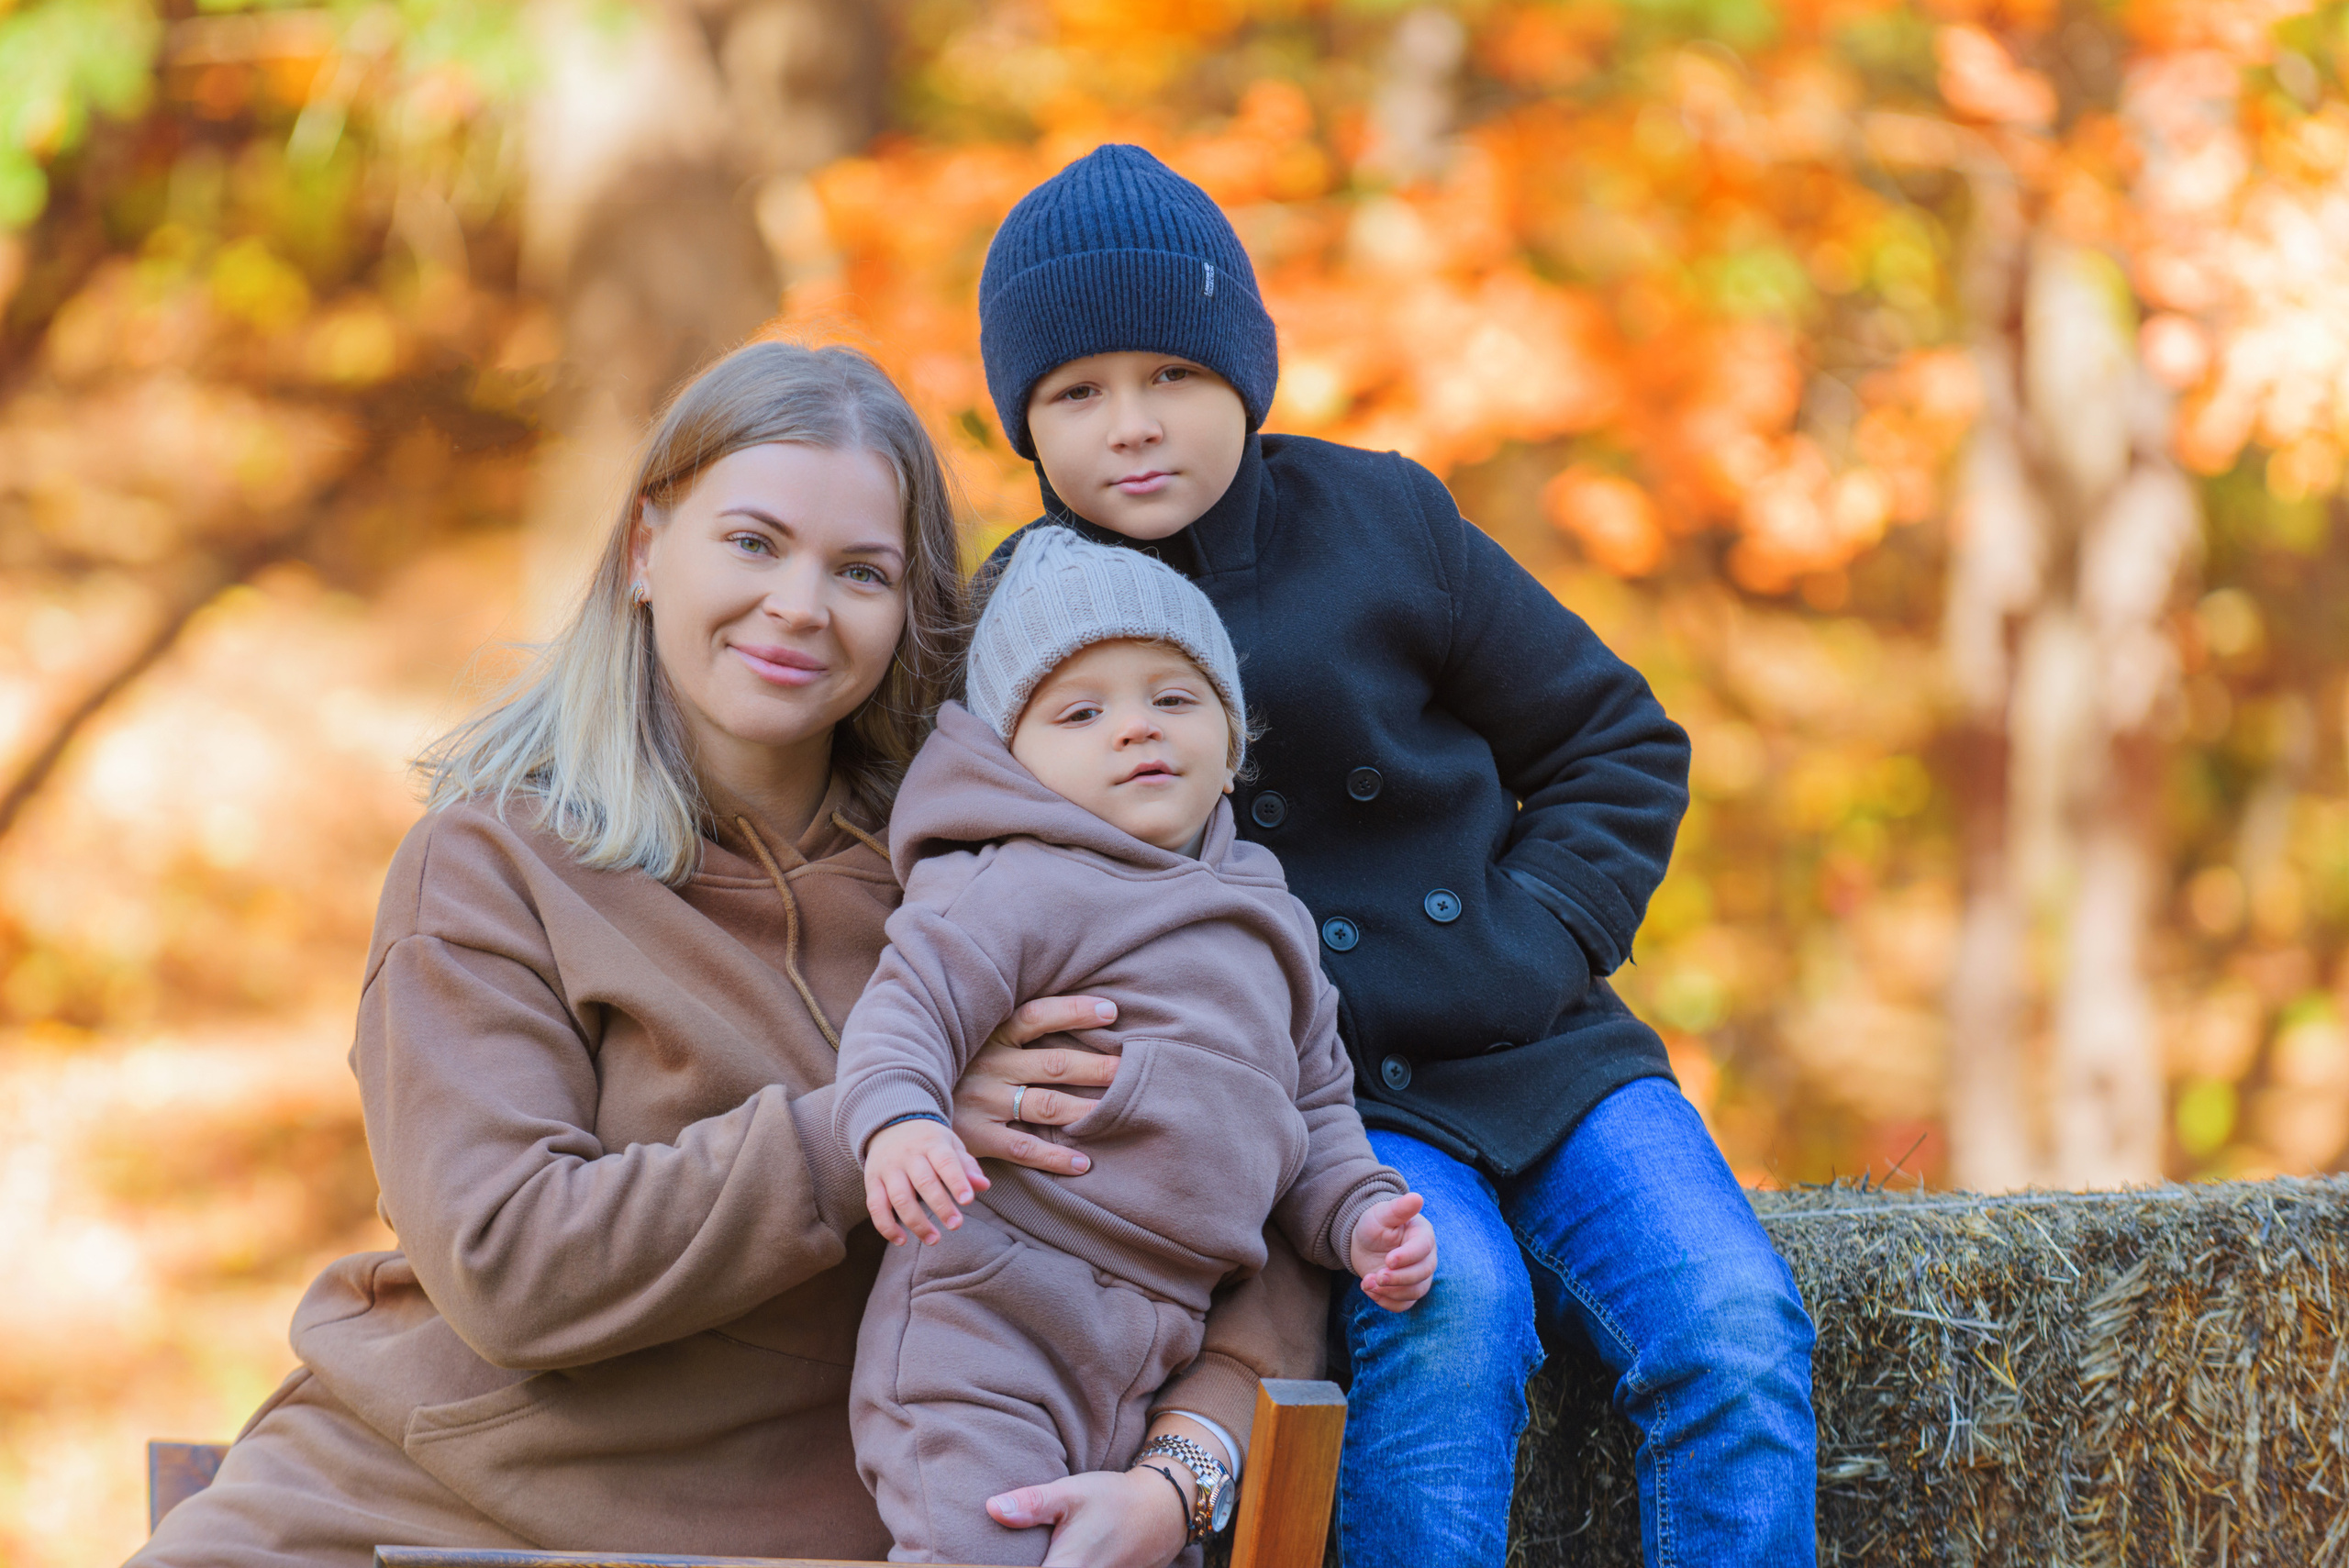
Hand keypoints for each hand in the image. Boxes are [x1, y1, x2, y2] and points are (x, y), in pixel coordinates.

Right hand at [863, 1118, 986, 1246]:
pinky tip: (902, 1240)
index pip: (945, 1162)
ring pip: (899, 1197)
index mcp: (932, 1144)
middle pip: (923, 1182)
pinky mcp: (872, 1181)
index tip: (967, 1201)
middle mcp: (908, 1155)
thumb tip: (984, 1186)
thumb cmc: (928, 1141)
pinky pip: (876, 1206)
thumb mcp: (950, 1144)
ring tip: (934, 1239)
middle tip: (956, 1225)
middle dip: (940, 1206)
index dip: (956, 1181)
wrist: (889, 1124)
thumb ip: (966, 1165)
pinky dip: (886, 1226)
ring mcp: (888, 1168)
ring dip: (916, 1222)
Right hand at [953, 995, 1123, 1176]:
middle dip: (1095, 1066)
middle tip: (1130, 1067)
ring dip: (1084, 1109)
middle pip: (1053, 1063)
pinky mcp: (978, 1137)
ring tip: (1118, 1109)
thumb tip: (1059, 1014)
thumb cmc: (950, 1065)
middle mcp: (991, 1066)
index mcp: (989, 1036)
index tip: (1111, 1011)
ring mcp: (985, 1103)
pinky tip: (1083, 1163)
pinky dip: (1055, 1157)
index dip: (1074, 1012)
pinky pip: (1024, 1149)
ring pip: (1045, 1105)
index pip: (1037, 1016)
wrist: (900, 1105)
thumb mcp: (971, 1036)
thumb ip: (1007, 1027)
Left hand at [987, 1464, 1189, 1567]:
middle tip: (993, 1558)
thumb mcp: (1072, 1493)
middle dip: (1023, 1565)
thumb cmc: (1114, 1500)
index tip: (978, 1563)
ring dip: (1040, 1564)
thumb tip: (991, 1508)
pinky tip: (1049, 1556)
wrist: (1162, 1512)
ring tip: (1033, 1552)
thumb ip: (1032, 1503)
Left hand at [1349, 1191, 1435, 1310]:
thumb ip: (1399, 1209)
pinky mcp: (1406, 1291)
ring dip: (1390, 1292)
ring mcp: (1418, 1276)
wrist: (1365, 1242)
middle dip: (1398, 1279)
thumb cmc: (1376, 1224)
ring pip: (1414, 1292)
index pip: (1423, 1249)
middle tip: (1376, 1276)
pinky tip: (1370, 1291)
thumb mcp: (1382, 1214)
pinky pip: (1404, 1305)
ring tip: (1367, 1283)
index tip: (1389, 1261)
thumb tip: (1417, 1198)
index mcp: (1423, 1235)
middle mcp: (1425, 1257)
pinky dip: (1387, 1302)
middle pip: (1422, 1274)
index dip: (1407, 1257)